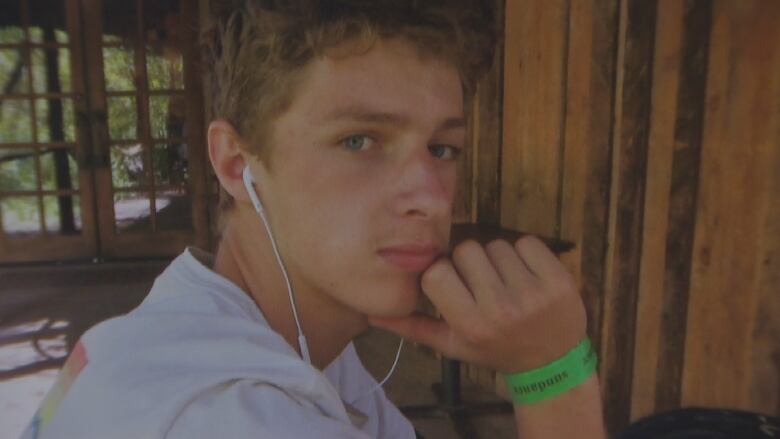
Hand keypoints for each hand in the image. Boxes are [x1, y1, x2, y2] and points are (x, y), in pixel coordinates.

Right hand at [370, 236, 586, 372]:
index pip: (437, 272)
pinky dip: (524, 253)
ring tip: (506, 282)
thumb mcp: (453, 345)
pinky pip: (527, 242)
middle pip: (467, 249)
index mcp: (471, 324)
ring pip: (496, 244)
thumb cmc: (495, 349)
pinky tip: (526, 275)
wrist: (552, 363)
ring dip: (498, 258)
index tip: (454, 284)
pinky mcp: (559, 280)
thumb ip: (414, 328)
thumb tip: (370, 315)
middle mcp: (501, 309)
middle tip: (482, 282)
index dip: (443, 272)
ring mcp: (533, 293)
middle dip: (471, 261)